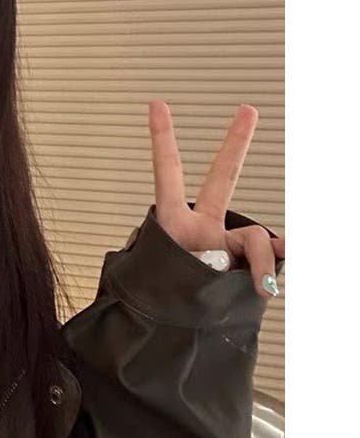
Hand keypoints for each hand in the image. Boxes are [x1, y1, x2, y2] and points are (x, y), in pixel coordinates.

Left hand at [148, 100, 284, 298]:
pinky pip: (265, 262)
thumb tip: (280, 250)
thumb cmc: (161, 300)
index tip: (155, 104)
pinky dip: (270, 271)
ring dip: (259, 264)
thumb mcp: (180, 278)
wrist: (169, 333)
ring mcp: (220, 244)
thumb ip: (228, 260)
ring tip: (256, 289)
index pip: (167, 174)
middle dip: (236, 146)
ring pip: (255, 240)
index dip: (162, 139)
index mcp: (171, 222)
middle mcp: (199, 226)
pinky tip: (273, 279)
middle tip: (248, 110)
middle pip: (221, 179)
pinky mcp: (238, 263)